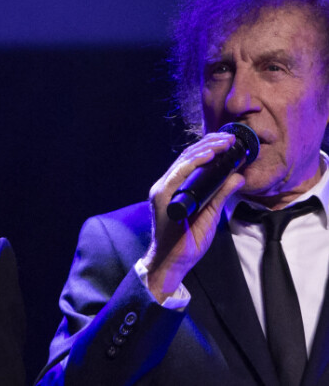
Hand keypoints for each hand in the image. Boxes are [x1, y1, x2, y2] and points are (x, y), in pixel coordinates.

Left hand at [141, 132, 244, 302]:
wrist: (167, 260)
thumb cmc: (183, 246)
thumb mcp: (206, 223)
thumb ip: (220, 197)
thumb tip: (237, 177)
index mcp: (166, 193)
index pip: (185, 165)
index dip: (204, 154)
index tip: (221, 147)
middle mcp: (162, 186)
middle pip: (184, 158)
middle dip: (207, 146)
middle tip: (227, 139)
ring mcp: (164, 187)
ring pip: (183, 161)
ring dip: (203, 149)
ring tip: (223, 141)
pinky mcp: (169, 190)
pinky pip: (184, 170)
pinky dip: (199, 161)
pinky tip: (212, 155)